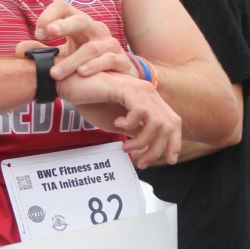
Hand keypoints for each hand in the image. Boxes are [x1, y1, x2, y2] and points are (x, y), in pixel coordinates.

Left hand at [21, 0, 135, 81]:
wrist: (116, 81)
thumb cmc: (86, 64)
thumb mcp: (64, 56)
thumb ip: (43, 53)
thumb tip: (19, 49)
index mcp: (80, 24)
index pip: (64, 7)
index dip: (49, 16)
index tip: (39, 35)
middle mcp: (96, 30)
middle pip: (81, 20)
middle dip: (64, 25)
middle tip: (48, 33)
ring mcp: (110, 44)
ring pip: (92, 47)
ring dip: (72, 60)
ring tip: (55, 73)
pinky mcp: (121, 60)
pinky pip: (109, 60)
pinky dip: (95, 66)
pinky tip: (82, 74)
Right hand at [55, 67, 180, 167]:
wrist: (74, 86)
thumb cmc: (95, 102)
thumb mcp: (121, 123)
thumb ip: (137, 131)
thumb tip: (152, 147)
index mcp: (150, 101)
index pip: (173, 122)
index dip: (175, 142)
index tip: (169, 160)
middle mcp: (149, 93)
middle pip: (168, 125)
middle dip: (158, 149)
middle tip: (141, 162)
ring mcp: (139, 89)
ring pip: (156, 123)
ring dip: (141, 141)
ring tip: (125, 146)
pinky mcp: (126, 88)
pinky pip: (139, 112)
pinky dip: (129, 123)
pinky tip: (117, 122)